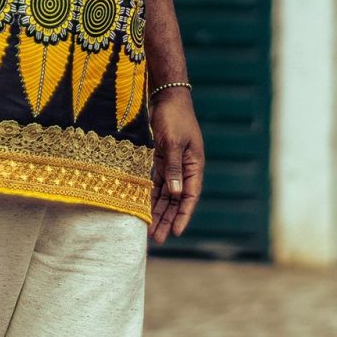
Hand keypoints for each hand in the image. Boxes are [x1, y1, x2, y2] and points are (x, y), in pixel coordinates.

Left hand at [149, 89, 203, 245]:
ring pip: (165, 194)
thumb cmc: (173, 117)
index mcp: (194, 165)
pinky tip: (142, 209)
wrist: (166, 96)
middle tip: (157, 240)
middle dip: (167, 219)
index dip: (183, 216)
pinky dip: (150, 196)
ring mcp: (172, 165)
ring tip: (149, 231)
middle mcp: (184, 169)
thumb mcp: (173, 142)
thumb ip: (173, 168)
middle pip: (176, 200)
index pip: (190, 196)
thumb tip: (176, 194)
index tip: (175, 232)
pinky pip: (155, 184)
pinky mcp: (160, 160)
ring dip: (158, 212)